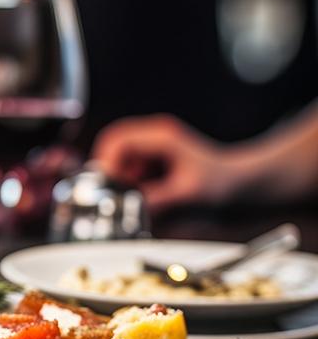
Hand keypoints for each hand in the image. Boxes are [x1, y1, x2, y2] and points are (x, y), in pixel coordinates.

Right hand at [92, 114, 237, 212]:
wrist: (234, 178)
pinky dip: (124, 177)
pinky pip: (126, 161)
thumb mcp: (188, 192)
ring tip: (126, 194)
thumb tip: (128, 206)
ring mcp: (151, 141)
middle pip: (112, 143)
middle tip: (108, 191)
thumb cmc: (218, 180)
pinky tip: (136, 191)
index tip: (104, 184)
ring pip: (116, 153)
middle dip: (107, 168)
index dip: (106, 162)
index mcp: (162, 135)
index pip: (118, 140)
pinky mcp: (149, 152)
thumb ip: (158, 199)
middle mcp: (154, 133)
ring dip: (116, 174)